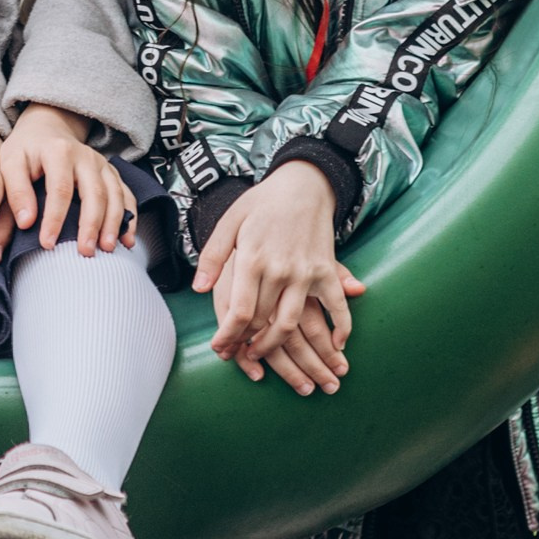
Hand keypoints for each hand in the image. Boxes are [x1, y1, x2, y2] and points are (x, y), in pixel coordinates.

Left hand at [3, 103, 137, 253]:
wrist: (48, 128)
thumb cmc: (26, 150)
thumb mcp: (10, 162)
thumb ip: (15, 191)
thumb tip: (26, 223)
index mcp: (59, 152)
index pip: (60, 189)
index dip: (55, 218)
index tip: (47, 243)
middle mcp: (86, 156)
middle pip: (95, 192)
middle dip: (92, 224)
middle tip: (85, 251)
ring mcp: (102, 164)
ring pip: (114, 194)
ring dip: (113, 223)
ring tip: (106, 248)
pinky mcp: (111, 173)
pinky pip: (126, 194)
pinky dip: (130, 217)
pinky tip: (127, 239)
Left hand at [193, 162, 364, 394]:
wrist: (303, 184)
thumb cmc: (262, 203)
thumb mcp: (230, 221)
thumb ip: (213, 256)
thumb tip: (198, 289)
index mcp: (253, 258)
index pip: (240, 311)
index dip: (228, 335)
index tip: (220, 348)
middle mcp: (280, 268)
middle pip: (262, 321)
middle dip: (246, 343)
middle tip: (237, 354)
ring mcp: (306, 271)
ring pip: (292, 322)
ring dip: (278, 345)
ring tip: (264, 352)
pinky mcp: (327, 270)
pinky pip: (337, 306)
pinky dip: (340, 328)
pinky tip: (335, 345)